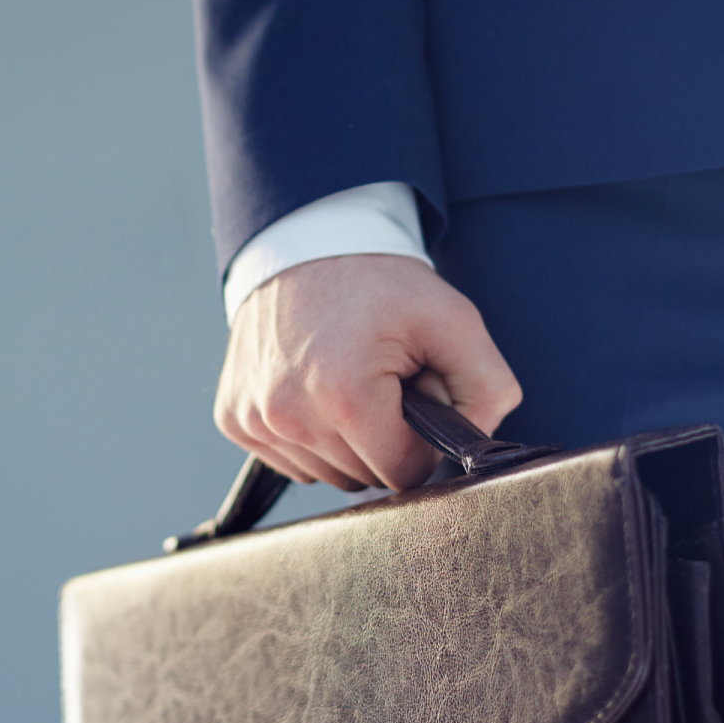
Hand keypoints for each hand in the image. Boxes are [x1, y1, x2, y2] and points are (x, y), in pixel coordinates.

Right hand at [214, 254, 521, 490]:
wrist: (304, 244)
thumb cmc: (376, 282)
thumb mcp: (453, 319)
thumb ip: (489, 388)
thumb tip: (478, 445)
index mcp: (345, 397)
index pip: (404, 474)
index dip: (421, 440)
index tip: (413, 394)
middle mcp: (288, 416)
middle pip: (364, 478)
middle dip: (385, 438)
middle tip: (383, 381)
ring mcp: (254, 420)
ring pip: (327, 475)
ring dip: (346, 442)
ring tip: (348, 382)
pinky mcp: (234, 419)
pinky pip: (291, 460)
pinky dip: (310, 435)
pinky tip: (315, 389)